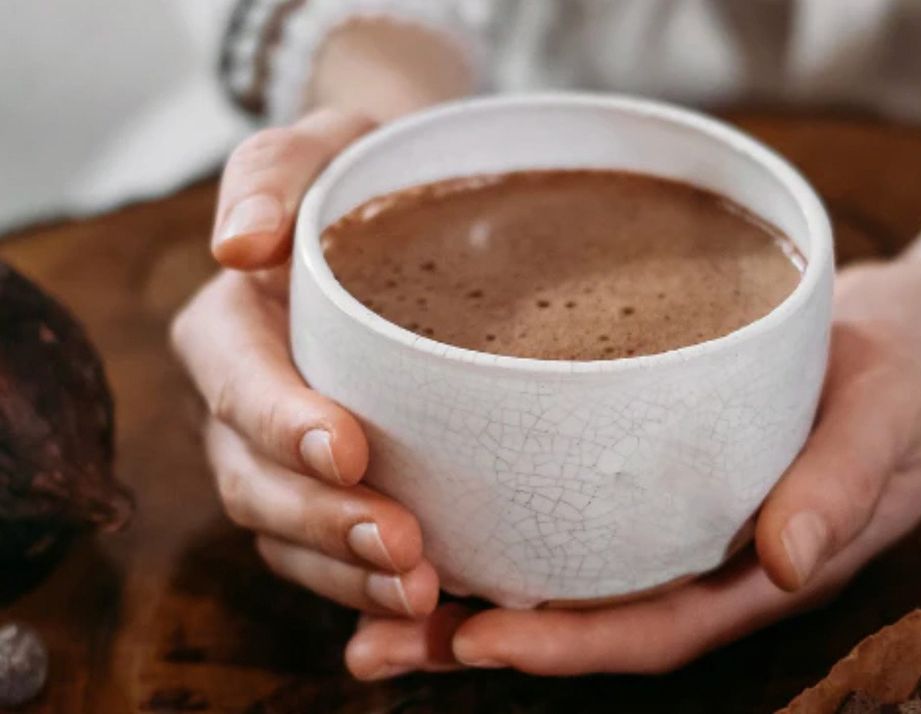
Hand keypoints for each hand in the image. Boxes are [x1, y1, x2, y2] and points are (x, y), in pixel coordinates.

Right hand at [171, 108, 438, 617]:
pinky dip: (367, 584)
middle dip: (323, 519)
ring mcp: (281, 456)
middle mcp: (245, 404)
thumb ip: (271, 178)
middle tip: (402, 545)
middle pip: (257, 480)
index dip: (282, 422)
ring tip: (419, 589)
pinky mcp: (328, 488)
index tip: (347, 446)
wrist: (402, 216)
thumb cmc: (359, 178)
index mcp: (231, 329)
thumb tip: (237, 245)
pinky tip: (422, 599)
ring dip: (347, 570)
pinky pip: (329, 553)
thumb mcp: (319, 148)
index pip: (238, 383)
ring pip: (288, 534)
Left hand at [345, 255, 920, 678]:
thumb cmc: (906, 372)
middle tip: (373, 644)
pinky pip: (567, 507)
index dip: (564, 646)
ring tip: (365, 598)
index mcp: (752, 564)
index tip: (474, 640)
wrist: (910, 331)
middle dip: (477, 638)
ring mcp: (669, 517)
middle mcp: (697, 554)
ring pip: (559, 571)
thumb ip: (843, 483)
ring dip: (464, 591)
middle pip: (578, 616)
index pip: (650, 628)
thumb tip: (790, 560)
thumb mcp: (885, 415)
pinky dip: (499, 519)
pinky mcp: (647, 466)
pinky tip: (430, 505)